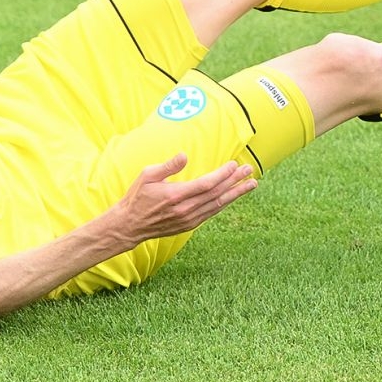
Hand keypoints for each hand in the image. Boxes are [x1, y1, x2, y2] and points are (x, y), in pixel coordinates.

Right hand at [109, 154, 257, 245]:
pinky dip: (224, 203)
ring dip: (235, 194)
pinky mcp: (189, 225)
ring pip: (218, 205)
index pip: (206, 184)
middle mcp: (185, 209)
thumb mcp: (147, 175)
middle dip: (235, 181)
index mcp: (175, 195)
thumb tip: (185, 156)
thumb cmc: (138, 197)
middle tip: (250, 171)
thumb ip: (168, 166)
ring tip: (251, 184)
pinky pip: (212, 213)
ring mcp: (189, 219)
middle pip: (217, 194)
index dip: (223, 174)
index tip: (234, 165)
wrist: (130, 225)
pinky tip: (232, 196)